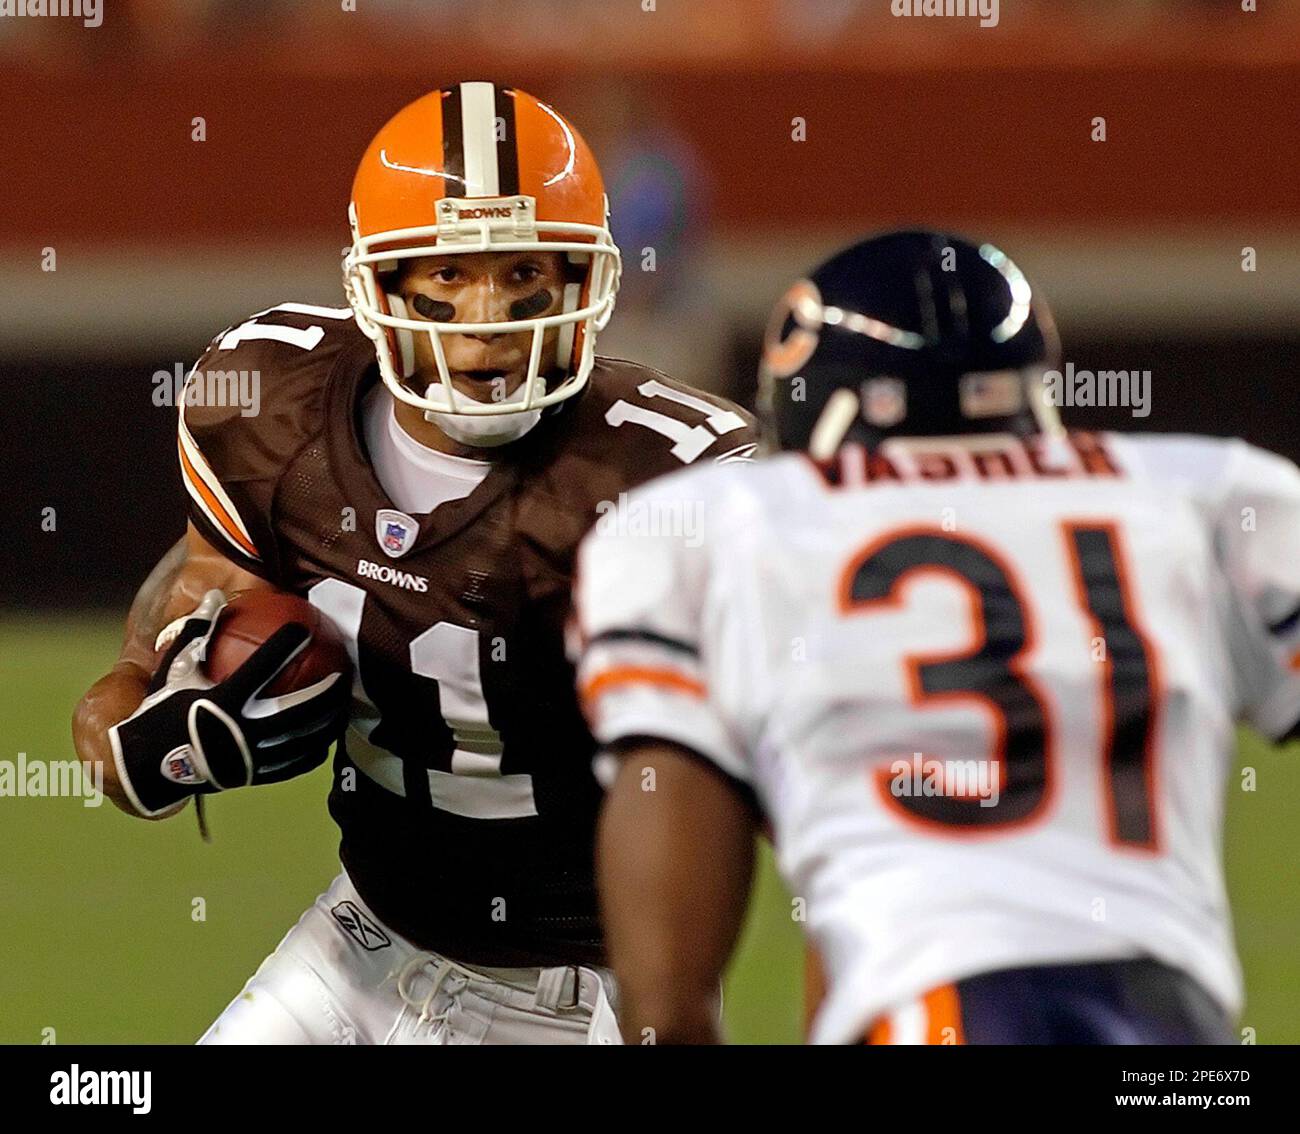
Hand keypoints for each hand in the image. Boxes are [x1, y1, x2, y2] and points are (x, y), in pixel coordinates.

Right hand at [107, 590, 349, 815]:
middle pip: (297, 710)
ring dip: (327, 722)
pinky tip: (324, 739)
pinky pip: (291, 764)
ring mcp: (249, 756)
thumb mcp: (175, 668)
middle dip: (326, 692)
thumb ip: (196, 633)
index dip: (285, 646)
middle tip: (342, 674)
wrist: (147, 763)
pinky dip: (311, 751)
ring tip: (343, 705)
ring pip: (300, 740)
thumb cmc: (161, 708)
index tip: (304, 628)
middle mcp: (239, 729)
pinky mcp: (253, 774)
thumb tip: (215, 595)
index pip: (261, 668)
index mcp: (221, 700)